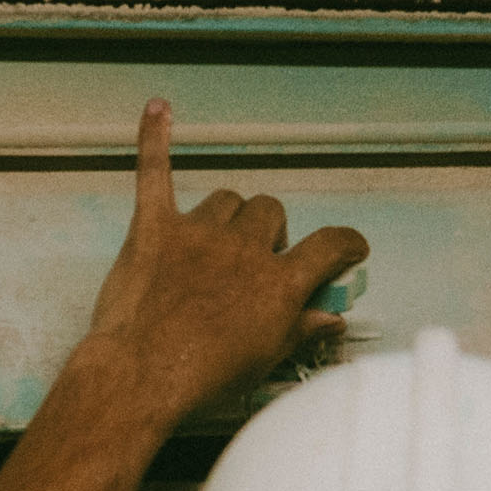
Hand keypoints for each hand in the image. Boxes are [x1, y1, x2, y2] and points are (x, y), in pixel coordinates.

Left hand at [77, 98, 368, 431]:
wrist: (139, 378)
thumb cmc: (199, 380)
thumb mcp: (265, 363)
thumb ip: (301, 332)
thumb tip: (329, 322)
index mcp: (279, 284)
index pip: (329, 246)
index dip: (346, 244)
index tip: (350, 247)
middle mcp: (244, 249)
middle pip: (270, 212)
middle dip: (268, 233)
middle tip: (254, 261)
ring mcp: (198, 235)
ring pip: (226, 200)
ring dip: (226, 217)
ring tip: (215, 243)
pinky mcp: (154, 229)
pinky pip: (156, 172)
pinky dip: (155, 140)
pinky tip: (158, 110)